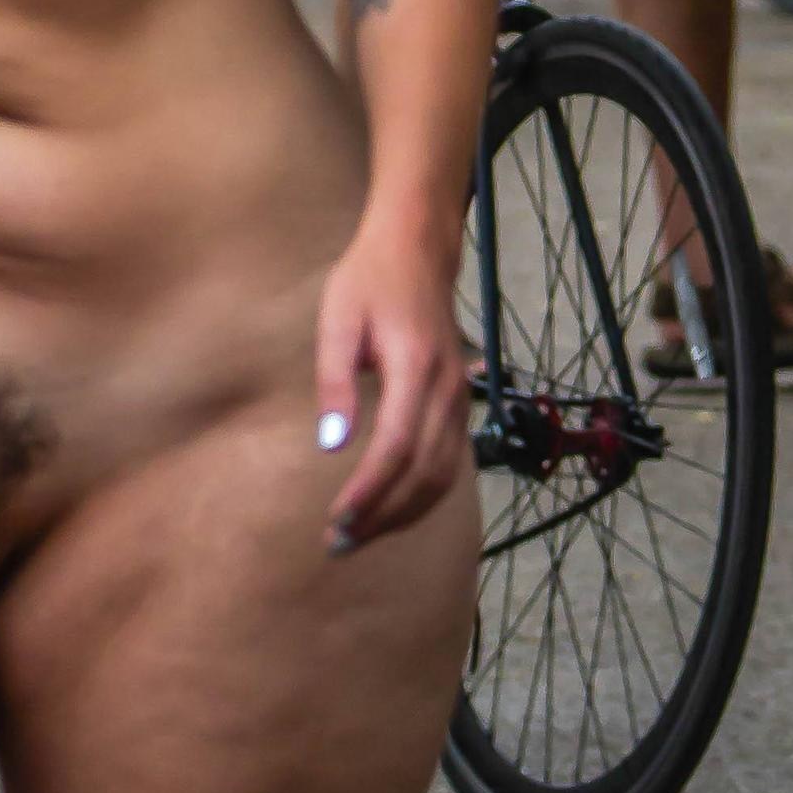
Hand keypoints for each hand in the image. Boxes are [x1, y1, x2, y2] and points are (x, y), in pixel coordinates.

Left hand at [313, 219, 471, 558]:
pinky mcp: (460, 401)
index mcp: (415, 366)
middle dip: (383, 515)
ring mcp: (461, 396)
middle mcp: (448, 388)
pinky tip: (391, 509)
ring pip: (444, 475)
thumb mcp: (338, 322)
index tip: (336, 519)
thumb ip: (335, 383)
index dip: (369, 491)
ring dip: (404, 513)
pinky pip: (450, 462)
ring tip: (360, 534)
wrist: (418, 250)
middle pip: (424, 473)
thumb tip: (331, 445)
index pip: (396, 447)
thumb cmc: (370, 280)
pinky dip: (422, 495)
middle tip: (339, 543)